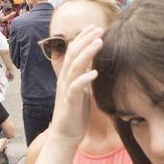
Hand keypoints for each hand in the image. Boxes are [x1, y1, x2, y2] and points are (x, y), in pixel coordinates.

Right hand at [48, 28, 103, 143]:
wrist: (65, 136)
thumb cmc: (75, 114)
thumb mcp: (81, 91)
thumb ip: (83, 77)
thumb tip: (92, 64)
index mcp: (67, 76)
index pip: (73, 51)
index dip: (83, 38)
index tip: (95, 27)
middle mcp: (64, 80)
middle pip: (73, 54)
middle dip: (86, 39)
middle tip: (99, 28)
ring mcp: (66, 91)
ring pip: (75, 67)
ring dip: (87, 53)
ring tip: (99, 42)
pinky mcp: (69, 103)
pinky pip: (76, 88)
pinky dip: (85, 79)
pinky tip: (94, 72)